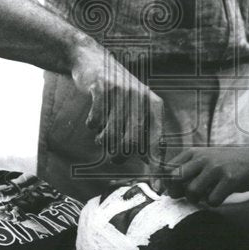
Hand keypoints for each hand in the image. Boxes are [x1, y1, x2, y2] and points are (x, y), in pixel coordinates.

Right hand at [70, 42, 163, 159]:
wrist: (94, 62)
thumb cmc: (118, 95)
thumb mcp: (137, 110)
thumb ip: (145, 136)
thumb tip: (155, 169)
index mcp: (154, 106)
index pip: (157, 141)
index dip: (156, 166)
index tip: (157, 187)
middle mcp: (141, 98)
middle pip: (132, 143)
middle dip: (120, 156)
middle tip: (114, 156)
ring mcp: (121, 92)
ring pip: (110, 135)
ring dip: (102, 140)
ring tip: (102, 135)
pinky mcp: (101, 88)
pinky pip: (94, 122)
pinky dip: (91, 125)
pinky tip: (94, 118)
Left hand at [164, 146, 248, 205]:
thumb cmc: (224, 164)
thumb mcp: (204, 158)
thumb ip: (186, 168)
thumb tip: (164, 188)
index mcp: (194, 152)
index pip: (168, 168)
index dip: (163, 183)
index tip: (164, 192)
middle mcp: (203, 158)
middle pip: (176, 178)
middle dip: (176, 192)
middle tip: (184, 196)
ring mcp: (216, 168)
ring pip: (192, 191)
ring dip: (196, 200)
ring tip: (203, 197)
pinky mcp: (229, 179)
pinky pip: (212, 200)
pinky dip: (213, 203)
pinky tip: (219, 197)